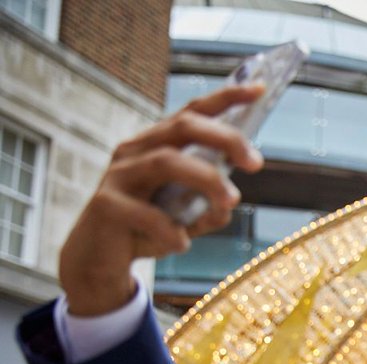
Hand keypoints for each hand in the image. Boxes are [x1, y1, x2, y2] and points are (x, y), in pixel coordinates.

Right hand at [59, 84, 265, 315]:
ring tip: (230, 202)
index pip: (192, 113)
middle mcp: (136, 152)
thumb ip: (210, 208)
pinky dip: (171, 229)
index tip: (259, 90)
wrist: (98, 261)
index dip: (226, 97)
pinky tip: (181, 243)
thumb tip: (228, 204)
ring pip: (166, 162)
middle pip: (184, 127)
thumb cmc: (146, 230)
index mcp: (157, 146)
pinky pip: (146, 213)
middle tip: (256, 163)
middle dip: (225, 138)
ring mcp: (118, 176)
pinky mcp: (105, 205)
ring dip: (207, 180)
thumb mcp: (186, 218)